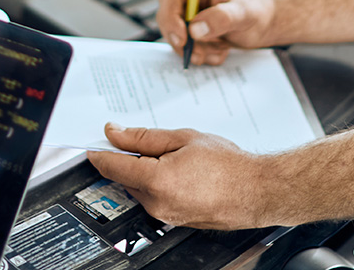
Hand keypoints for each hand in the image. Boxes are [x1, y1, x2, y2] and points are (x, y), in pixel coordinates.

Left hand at [86, 123, 270, 229]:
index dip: (100, 151)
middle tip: (144, 140)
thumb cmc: (229, 166)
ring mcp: (165, 216)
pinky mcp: (174, 220)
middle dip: (126, 158)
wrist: (257, 191)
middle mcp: (156, 204)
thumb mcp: (183, 138)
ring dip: (144, 171)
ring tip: (174, 155)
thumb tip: (117, 133)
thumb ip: (145, 136)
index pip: (112, 165)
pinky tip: (179, 171)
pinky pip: (155, 199)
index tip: (96, 141)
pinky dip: (157, 183)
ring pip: (139, 188)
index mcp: (156, 180)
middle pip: (124, 177)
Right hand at [157, 0, 276, 65]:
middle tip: (198, 55)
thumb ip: (222, 18)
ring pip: (176, 36)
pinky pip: (186, 47)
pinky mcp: (192, 31)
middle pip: (167, 17)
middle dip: (181, 40)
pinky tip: (220, 51)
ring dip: (195, 49)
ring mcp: (189, 14)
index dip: (170, 17)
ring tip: (220, 49)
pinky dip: (202, 54)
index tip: (182, 38)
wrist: (265, 24)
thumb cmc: (258, 10)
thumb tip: (196, 30)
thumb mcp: (245, 12)